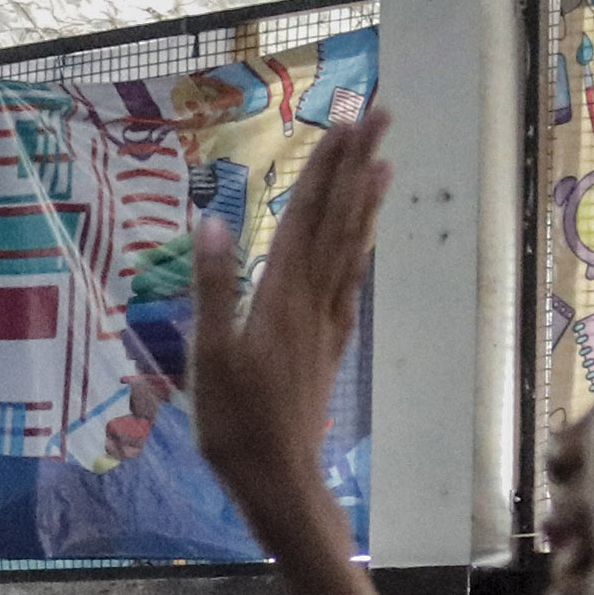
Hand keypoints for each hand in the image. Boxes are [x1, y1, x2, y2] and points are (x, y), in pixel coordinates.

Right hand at [189, 107, 392, 554]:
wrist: (279, 479)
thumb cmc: (234, 425)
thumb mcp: (208, 358)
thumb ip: (212, 288)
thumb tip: (212, 222)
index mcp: (279, 296)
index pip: (305, 216)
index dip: (324, 167)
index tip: (346, 121)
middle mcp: (310, 300)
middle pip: (336, 220)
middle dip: (355, 165)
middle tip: (379, 114)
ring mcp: (324, 323)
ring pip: (350, 248)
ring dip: (365, 201)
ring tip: (385, 161)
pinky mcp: (329, 346)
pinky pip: (350, 284)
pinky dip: (361, 251)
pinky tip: (367, 238)